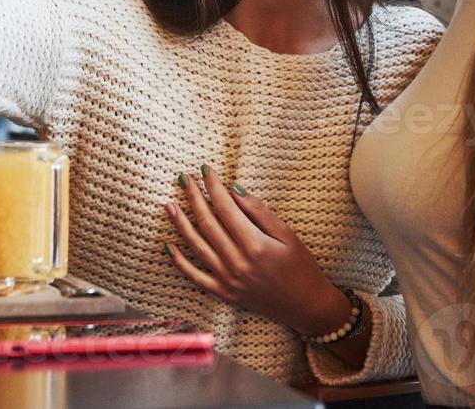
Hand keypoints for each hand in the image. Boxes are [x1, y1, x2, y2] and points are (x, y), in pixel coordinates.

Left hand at [164, 165, 353, 337]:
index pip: (226, 208)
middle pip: (208, 223)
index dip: (213, 187)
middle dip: (194, 198)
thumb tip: (234, 189)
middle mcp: (237, 263)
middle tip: (183, 178)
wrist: (305, 306)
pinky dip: (180, 262)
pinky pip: (195, 277)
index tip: (205, 170)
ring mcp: (228, 280)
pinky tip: (168, 246)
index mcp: (255, 245)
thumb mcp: (286, 234)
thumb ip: (259, 212)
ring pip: (197, 246)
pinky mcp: (224, 293)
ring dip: (181, 224)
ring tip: (169, 205)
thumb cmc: (301, 266)